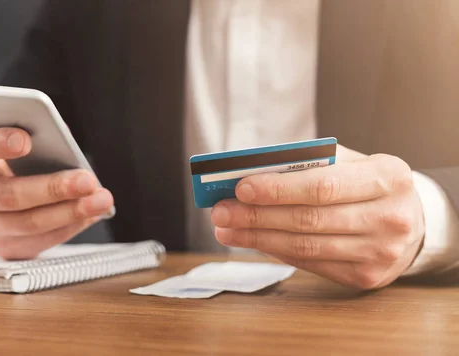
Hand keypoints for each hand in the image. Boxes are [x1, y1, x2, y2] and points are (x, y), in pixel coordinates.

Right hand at [0, 128, 113, 259]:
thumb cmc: (15, 166)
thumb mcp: (17, 148)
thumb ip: (37, 139)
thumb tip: (65, 140)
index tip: (26, 140)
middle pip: (11, 194)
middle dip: (53, 188)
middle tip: (87, 180)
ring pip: (31, 223)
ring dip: (71, 212)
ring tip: (101, 200)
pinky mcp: (7, 248)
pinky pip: (43, 239)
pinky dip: (72, 225)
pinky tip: (92, 214)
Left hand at [211, 145, 424, 289]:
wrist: (412, 222)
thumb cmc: (368, 185)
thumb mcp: (351, 163)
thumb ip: (308, 163)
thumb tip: (250, 174)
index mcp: (388, 177)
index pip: (323, 186)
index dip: (277, 189)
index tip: (240, 187)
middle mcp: (389, 217)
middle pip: (308, 219)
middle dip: (256, 215)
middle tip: (221, 211)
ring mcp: (380, 252)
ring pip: (304, 246)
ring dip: (257, 238)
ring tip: (226, 228)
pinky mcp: (366, 277)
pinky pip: (309, 263)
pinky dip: (275, 251)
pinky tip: (252, 241)